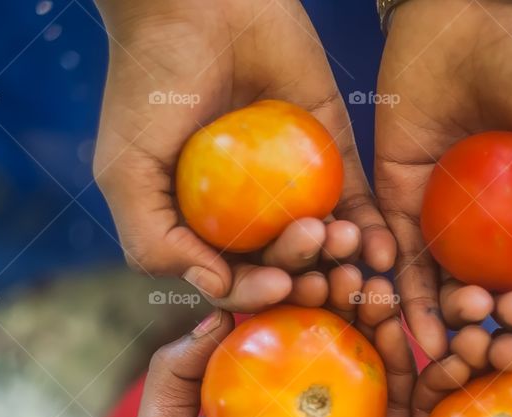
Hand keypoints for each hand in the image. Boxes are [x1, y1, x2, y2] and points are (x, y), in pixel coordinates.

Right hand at [93, 0, 394, 310]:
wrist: (195, 7)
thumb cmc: (149, 89)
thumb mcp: (127, 172)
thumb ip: (153, 240)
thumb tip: (213, 285)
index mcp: (202, 230)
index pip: (236, 281)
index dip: (258, 293)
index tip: (278, 284)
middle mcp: (250, 217)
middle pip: (286, 268)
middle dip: (306, 276)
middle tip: (319, 262)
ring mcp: (293, 189)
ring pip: (325, 244)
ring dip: (343, 259)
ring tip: (349, 247)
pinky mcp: (333, 156)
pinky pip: (359, 203)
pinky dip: (374, 231)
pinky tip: (384, 250)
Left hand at [124, 273, 413, 416]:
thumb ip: (174, 368)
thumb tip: (215, 309)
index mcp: (270, 378)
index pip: (286, 309)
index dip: (294, 267)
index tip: (303, 236)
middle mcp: (316, 388)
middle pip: (335, 318)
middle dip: (341, 273)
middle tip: (345, 245)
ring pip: (373, 349)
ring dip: (376, 305)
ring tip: (372, 276)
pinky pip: (403, 398)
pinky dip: (404, 357)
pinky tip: (395, 323)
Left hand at [376, 0, 511, 356]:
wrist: (478, 17)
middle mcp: (499, 230)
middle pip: (500, 296)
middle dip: (504, 322)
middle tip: (505, 324)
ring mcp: (448, 221)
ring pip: (450, 290)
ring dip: (457, 323)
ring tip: (463, 338)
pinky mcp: (400, 206)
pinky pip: (402, 262)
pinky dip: (409, 302)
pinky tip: (420, 337)